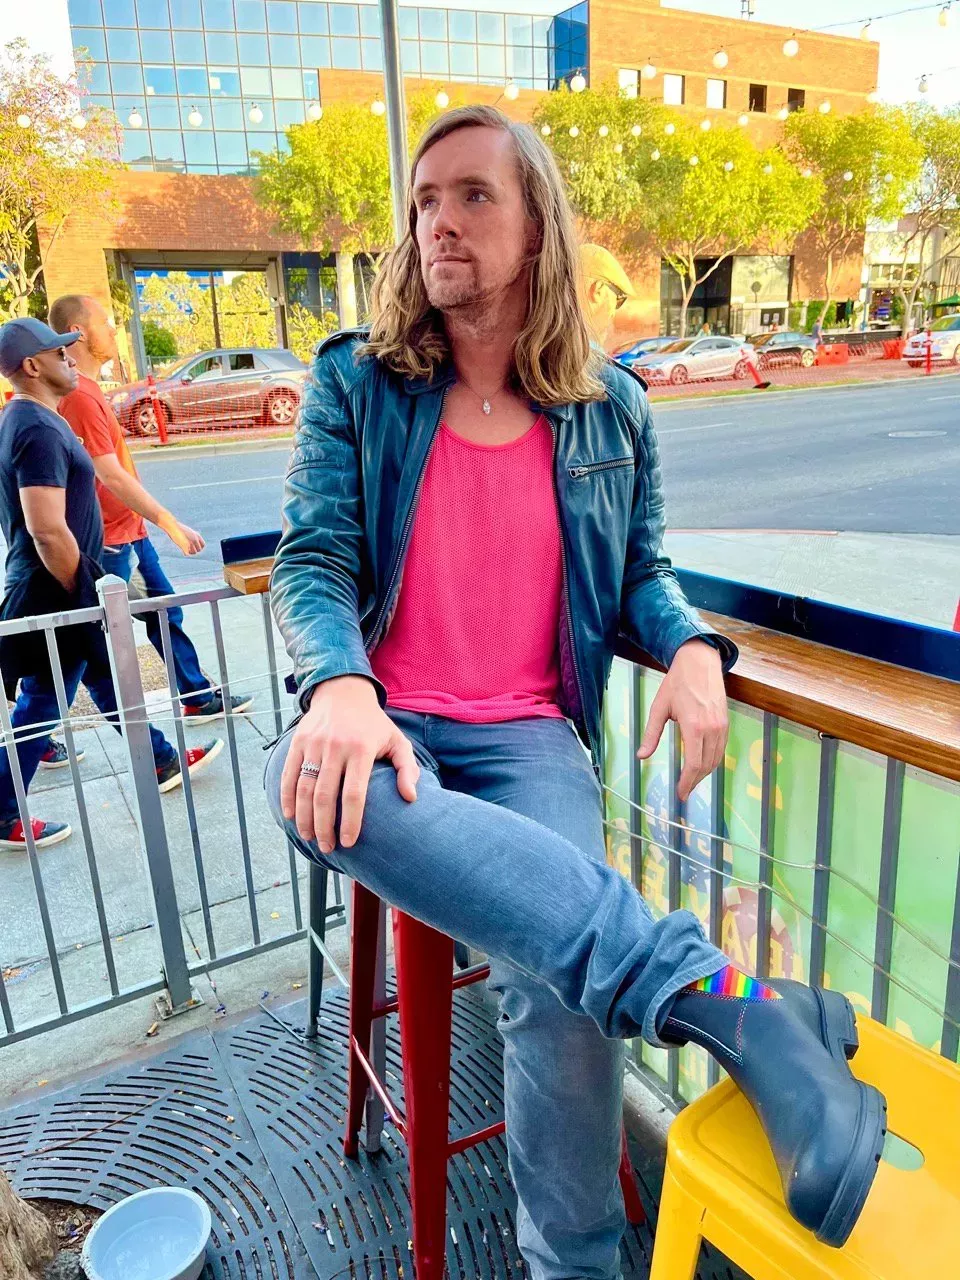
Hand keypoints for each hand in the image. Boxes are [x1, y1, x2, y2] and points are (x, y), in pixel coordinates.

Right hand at [157, 510, 203, 554]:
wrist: (173, 526)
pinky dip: (186, 554)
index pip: (203, 545)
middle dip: (194, 550)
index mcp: (197, 536)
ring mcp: (190, 543)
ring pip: (194, 552)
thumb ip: (193, 536)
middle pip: (199, 550)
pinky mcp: (184, 546)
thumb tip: (195, 541)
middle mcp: (195, 540)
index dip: (199, 547)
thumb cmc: (179, 528)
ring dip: (190, 552)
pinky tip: (183, 552)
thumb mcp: (188, 531)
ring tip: (186, 550)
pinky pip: (187, 554)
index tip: (194, 547)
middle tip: (189, 549)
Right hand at [280, 675, 419, 850]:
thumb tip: (411, 798)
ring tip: (310, 837)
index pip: (354, 794)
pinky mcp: (298, 741)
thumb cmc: (373, 724)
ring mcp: (314, 744)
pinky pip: (289, 774)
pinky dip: (287, 798)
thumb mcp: (397, 740)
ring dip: (304, 818)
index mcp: (361, 749)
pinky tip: (290, 816)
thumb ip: (407, 769)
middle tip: (327, 847)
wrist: (344, 691)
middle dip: (324, 827)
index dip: (351, 821)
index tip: (349, 842)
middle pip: (325, 796)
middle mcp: (335, 747)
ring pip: (304, 788)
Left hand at [636, 639, 727, 801]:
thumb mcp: (659, 708)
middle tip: (684, 791)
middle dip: (695, 781)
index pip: (693, 764)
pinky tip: (701, 764)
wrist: (699, 662)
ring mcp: (721, 725)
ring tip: (691, 780)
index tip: (681, 793)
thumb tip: (641, 755)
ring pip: (716, 759)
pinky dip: (712, 760)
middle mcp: (711, 728)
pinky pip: (721, 749)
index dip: (687, 782)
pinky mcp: (725, 722)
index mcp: (694, 726)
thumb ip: (651, 734)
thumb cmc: (677, 682)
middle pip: (706, 766)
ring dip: (704, 773)